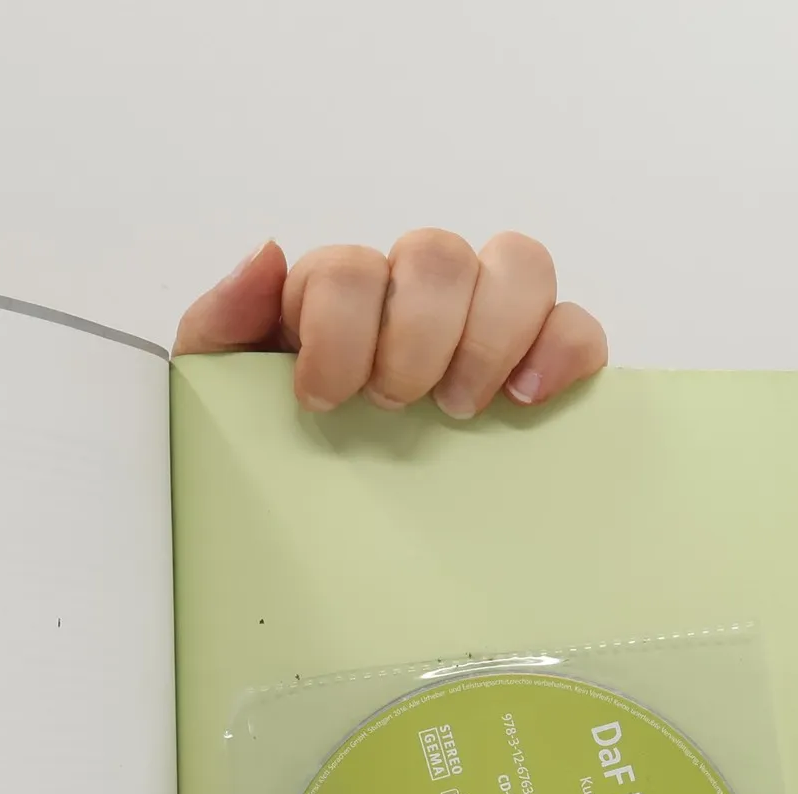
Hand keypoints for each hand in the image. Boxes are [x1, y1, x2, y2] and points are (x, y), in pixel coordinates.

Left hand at [174, 230, 605, 417]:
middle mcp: (412, 298)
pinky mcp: (540, 367)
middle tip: (394, 403)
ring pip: (518, 266)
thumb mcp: (221, 396)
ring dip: (488, 335)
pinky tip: (529, 398)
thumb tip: (266, 254)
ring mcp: (483, 327)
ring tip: (459, 409)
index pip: (350, 267)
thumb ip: (223, 322)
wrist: (315, 535)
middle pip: (438, 256)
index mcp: (335, 301)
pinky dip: (565, 348)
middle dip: (415, 335)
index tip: (322, 398)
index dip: (340, 326)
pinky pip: (576, 327)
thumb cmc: (273, 457)